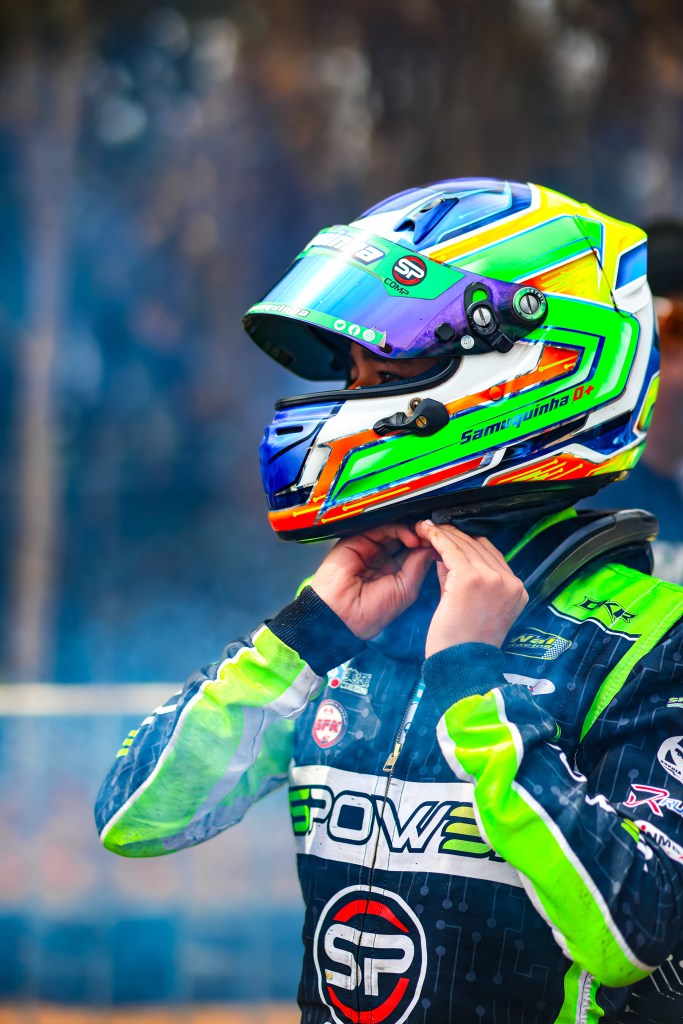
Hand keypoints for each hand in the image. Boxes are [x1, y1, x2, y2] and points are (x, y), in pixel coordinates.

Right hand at [309, 523, 433, 639]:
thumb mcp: (405, 591)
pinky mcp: (358, 541)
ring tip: (424, 538)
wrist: (342, 614)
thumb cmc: (369, 613)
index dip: (427, 549)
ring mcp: (370, 551)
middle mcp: (381, 562)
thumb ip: (417, 567)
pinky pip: (381, 528)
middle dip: (422, 538)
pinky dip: (399, 529)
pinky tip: (411, 538)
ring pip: (395, 532)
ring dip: (413, 533)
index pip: (413, 555)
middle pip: (405, 541)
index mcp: (392, 576)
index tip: (443, 547)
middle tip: (436, 538)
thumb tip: (431, 550)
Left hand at [415, 520, 527, 657]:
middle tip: (433, 527)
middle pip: (479, 546)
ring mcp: (493, 578)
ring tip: (425, 527)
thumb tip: (444, 555)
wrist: (464, 666)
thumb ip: (462, 579)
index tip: (449, 536)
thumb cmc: (464, 644)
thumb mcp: (472, 605)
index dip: (468, 542)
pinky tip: (426, 531)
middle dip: (454, 535)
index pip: (491, 554)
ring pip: (465, 544)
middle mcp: (509, 581)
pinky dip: (437, 538)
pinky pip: (451, 549)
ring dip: (443, 533)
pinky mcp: (471, 578)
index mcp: (516, 590)